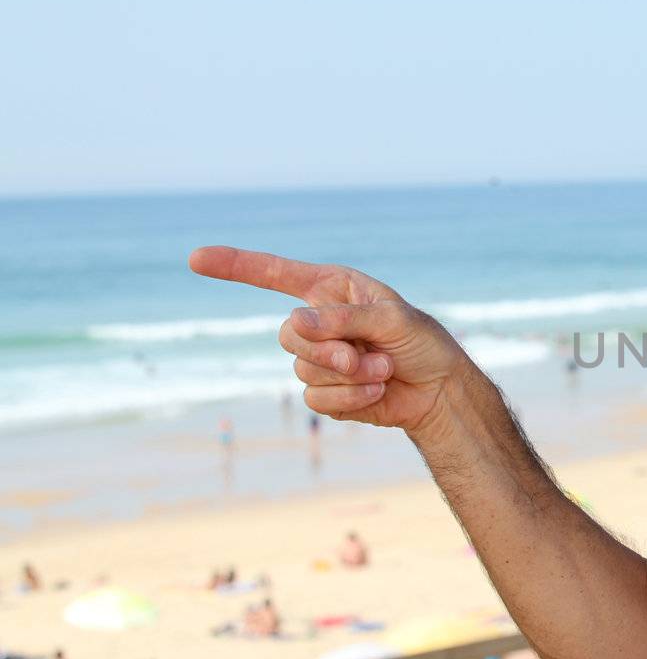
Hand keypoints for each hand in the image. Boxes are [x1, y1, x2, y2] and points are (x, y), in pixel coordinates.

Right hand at [188, 246, 472, 431]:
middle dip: (327, 351)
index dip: (235, 266)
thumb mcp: (393, 320)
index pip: (274, 274)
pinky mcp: (325, 392)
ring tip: (382, 370)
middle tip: (364, 355)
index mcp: (332, 289)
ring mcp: (319, 358)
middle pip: (288, 336)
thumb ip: (345, 318)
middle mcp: (319, 321)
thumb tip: (297, 323)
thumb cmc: (421, 342)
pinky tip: (377, 391)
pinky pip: (316, 399)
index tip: (195, 259)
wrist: (438, 389)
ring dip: (348, 376)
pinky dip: (350, 398)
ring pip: (302, 371)